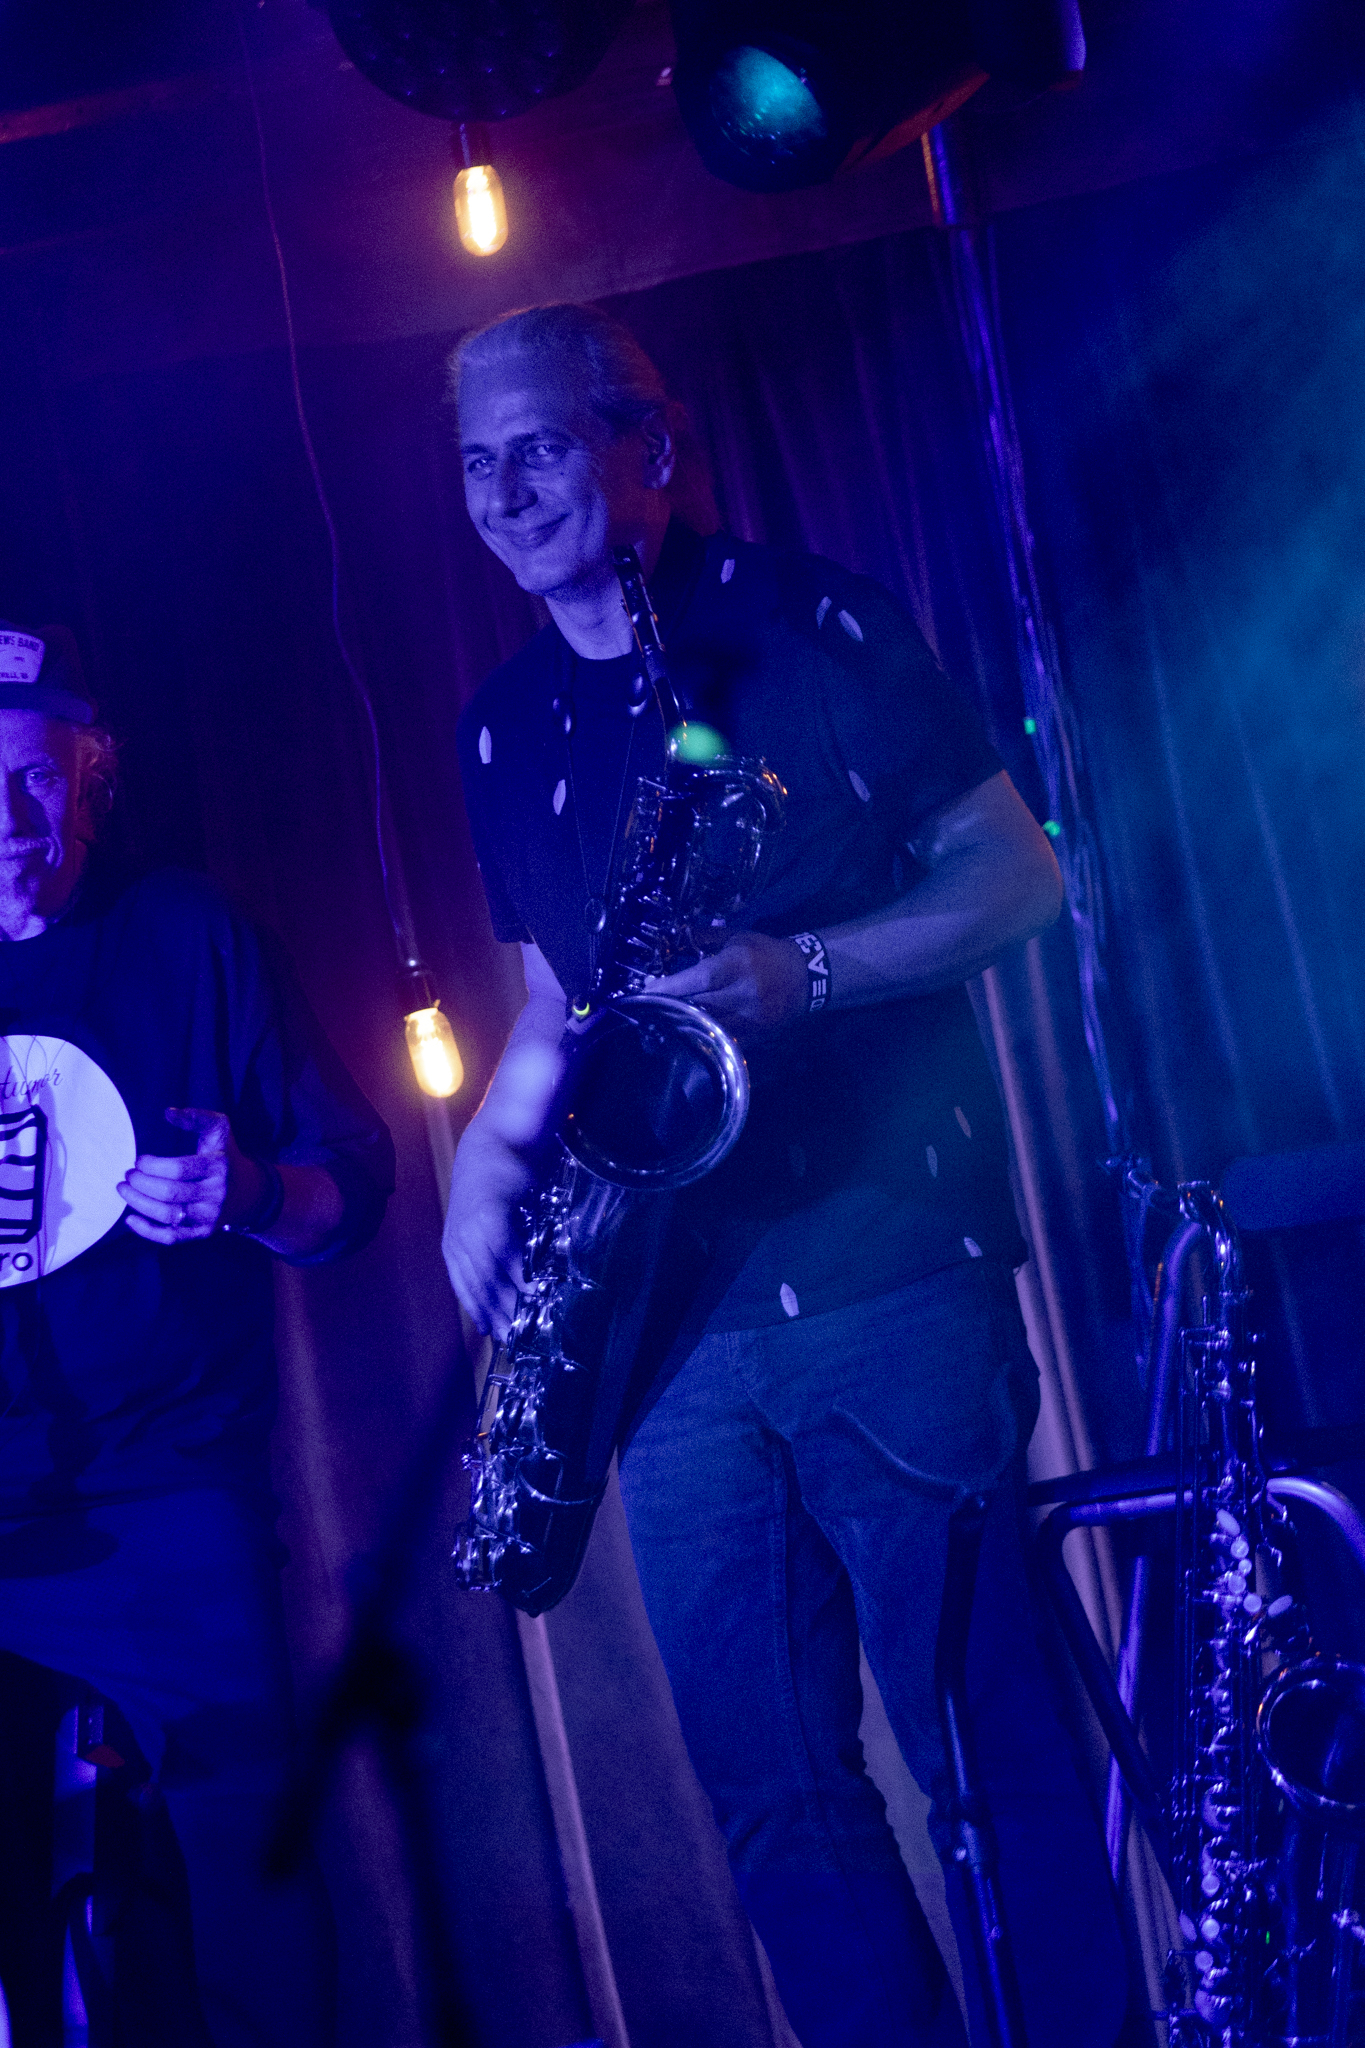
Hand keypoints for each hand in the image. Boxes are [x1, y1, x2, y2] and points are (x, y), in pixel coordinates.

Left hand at [118, 1107, 263, 1244]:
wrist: (250, 1192)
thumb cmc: (226, 1156)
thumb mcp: (218, 1130)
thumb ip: (196, 1117)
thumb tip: (168, 1112)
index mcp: (218, 1167)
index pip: (178, 1169)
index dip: (152, 1166)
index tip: (139, 1160)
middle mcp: (216, 1194)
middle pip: (169, 1193)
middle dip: (141, 1184)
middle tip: (128, 1175)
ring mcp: (209, 1216)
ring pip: (167, 1214)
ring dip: (139, 1203)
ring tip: (123, 1190)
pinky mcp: (202, 1232)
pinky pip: (171, 1237)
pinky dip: (147, 1231)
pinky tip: (130, 1219)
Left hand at [443, 1123, 534, 1339]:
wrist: (495, 1143)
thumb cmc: (494, 1182)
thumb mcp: (484, 1219)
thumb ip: (491, 1248)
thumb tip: (510, 1278)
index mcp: (454, 1246)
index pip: (466, 1288)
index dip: (480, 1312)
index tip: (494, 1334)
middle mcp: (458, 1242)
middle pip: (478, 1288)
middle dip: (496, 1314)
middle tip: (515, 1338)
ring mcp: (472, 1230)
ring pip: (490, 1276)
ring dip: (509, 1301)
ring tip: (525, 1321)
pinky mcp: (490, 1216)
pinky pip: (505, 1254)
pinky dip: (518, 1274)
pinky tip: (530, 1289)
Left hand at [650, 932, 809, 1040]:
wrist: (805, 976)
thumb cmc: (765, 953)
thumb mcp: (737, 937)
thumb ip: (704, 938)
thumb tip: (673, 937)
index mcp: (738, 964)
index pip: (700, 978)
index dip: (671, 986)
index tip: (647, 990)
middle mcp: (744, 992)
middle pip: (699, 1004)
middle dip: (671, 1006)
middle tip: (648, 1007)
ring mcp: (750, 1017)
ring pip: (708, 1027)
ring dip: (683, 1025)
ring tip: (662, 1024)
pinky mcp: (755, 1035)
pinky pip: (722, 1041)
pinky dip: (703, 1039)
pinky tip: (687, 1037)